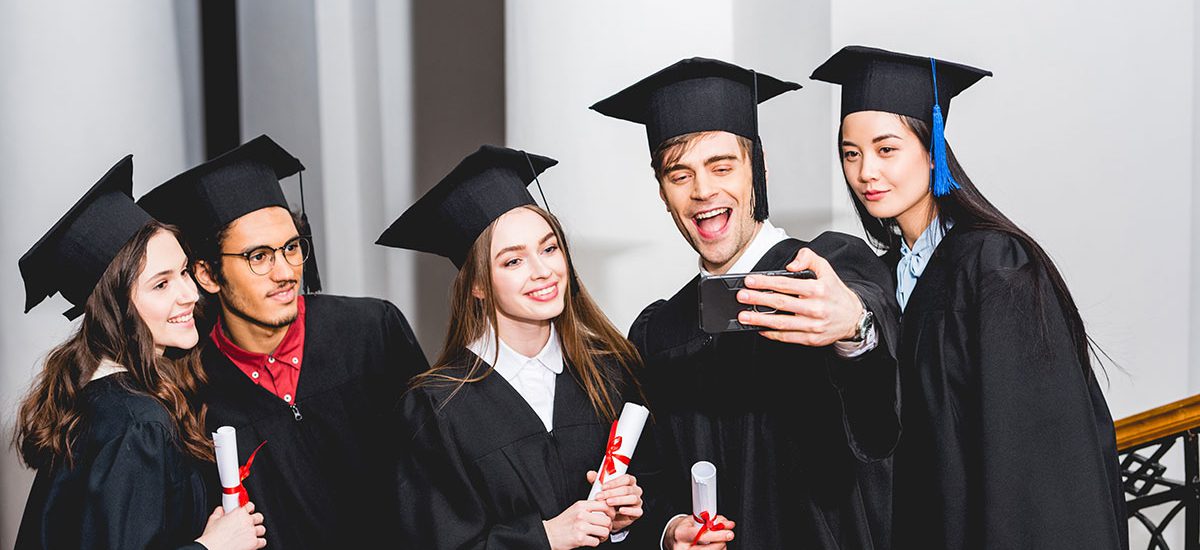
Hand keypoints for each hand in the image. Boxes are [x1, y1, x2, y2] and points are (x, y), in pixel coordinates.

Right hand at [195, 501, 265, 549]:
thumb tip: (221, 509)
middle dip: (255, 519)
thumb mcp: (213, 519)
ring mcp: (252, 533)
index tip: (247, 510)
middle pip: (259, 517)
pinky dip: (259, 542)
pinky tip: (252, 542)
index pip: (250, 505)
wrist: (212, 548)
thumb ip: (219, 512)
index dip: (249, 508)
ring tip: (250, 533)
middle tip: (249, 522)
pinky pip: (263, 541)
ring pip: (262, 529)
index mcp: (239, 513)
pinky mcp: (254, 543)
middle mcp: (248, 521)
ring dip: (257, 531)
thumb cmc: (212, 536)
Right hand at [543, 500, 612, 548]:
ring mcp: (581, 527)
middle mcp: (581, 514)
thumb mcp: (575, 510)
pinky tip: (591, 540)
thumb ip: (589, 508)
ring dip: (603, 535)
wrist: (549, 534)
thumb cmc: (563, 523)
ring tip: (598, 535)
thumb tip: (606, 508)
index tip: (610, 516)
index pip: (604, 505)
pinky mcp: (580, 539)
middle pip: (607, 520)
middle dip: (608, 526)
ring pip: (604, 531)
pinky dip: (595, 542)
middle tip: (604, 529)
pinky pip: (596, 541)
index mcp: (581, 505)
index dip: (611, 512)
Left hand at [587, 471, 643, 531]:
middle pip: (628, 489)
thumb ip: (597, 481)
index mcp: (629, 482)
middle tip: (601, 496)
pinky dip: (629, 510)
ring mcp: (638, 501)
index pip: (626, 478)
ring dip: (619, 500)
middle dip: (613, 492)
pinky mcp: (638, 511)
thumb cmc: (608, 500)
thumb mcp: (602, 490)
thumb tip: (590, 474)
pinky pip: (637, 511)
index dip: (614, 482)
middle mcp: (635, 490)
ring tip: (608, 502)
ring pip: (633, 498)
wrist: (610, 517)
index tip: (603, 487)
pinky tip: (620, 510)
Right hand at [663, 514, 734, 548]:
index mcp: (680, 534)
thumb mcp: (694, 520)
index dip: (716, 534)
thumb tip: (728, 524)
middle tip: (728, 535)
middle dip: (721, 542)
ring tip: (720, 540)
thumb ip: (711, 521)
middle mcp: (682, 548)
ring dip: (720, 547)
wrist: (673, 538)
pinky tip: (716, 546)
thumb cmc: (684, 529)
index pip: (700, 535)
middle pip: (707, 549)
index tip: (728, 532)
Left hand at [736, 247, 863, 345]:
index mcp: (817, 289)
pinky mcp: (811, 339)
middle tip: (742, 297)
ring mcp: (813, 325)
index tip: (750, 281)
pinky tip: (760, 329)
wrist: (853, 317)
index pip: (786, 284)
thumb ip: (808, 258)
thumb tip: (790, 264)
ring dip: (760, 320)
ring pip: (782, 323)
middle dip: (758, 300)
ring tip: (745, 316)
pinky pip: (788, 337)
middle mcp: (815, 308)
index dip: (766, 282)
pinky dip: (772, 334)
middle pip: (781, 303)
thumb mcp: (826, 269)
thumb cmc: (835, 293)